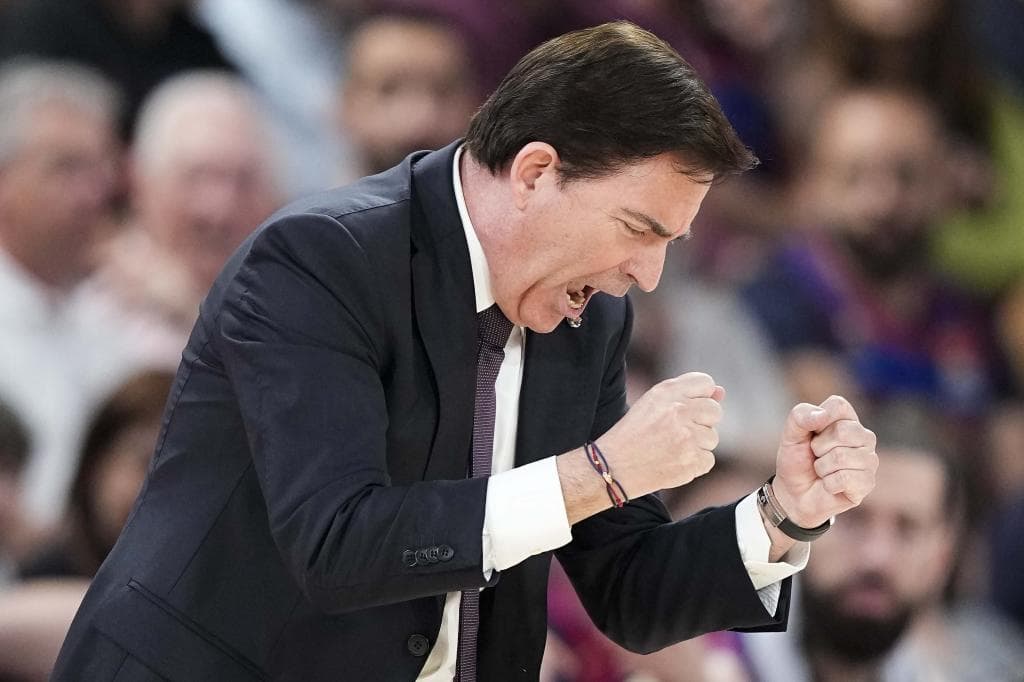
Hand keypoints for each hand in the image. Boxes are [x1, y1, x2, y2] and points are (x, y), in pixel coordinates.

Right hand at [597, 372, 723, 498]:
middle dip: (701, 422)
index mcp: (667, 392)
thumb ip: (687, 394)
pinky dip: (694, 464)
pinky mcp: (691, 461)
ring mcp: (687, 437)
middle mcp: (678, 411)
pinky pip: (708, 460)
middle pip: (715, 411)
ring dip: (697, 444)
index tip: (686, 408)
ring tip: (671, 448)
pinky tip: (674, 462)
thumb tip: (721, 392)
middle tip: (677, 432)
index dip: (700, 396)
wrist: (614, 466)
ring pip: (712, 437)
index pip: (706, 383)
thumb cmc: (633, 433)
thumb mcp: (653, 403)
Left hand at [771, 395, 877, 528]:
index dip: (820, 418)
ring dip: (822, 467)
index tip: (811, 432)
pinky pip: (845, 478)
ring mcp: (869, 460)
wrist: (794, 494)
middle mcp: (863, 437)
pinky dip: (828, 483)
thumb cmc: (797, 460)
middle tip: (816, 455)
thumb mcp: (790, 435)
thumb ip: (800, 417)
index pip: (839, 405)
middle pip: (843, 431)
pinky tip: (830, 485)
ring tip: (822, 471)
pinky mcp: (867, 482)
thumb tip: (821, 415)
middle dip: (819, 447)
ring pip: (841, 457)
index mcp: (846, 419)